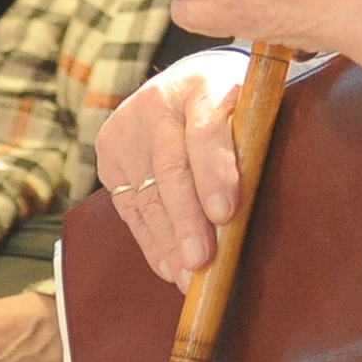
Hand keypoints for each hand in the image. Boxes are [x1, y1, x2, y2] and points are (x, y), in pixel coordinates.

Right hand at [91, 48, 251, 286]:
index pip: (206, 129)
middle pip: (171, 169)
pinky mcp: (109, 153)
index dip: (215, 172)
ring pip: (148, 195)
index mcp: (204, 84)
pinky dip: (152, 242)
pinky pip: (130, 207)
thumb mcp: (252, 112)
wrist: (186, 85)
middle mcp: (158, 103)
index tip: (225, 213)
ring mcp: (127, 128)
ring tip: (188, 277)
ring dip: (169, 242)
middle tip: (201, 261)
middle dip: (187, 221)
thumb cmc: (232, 107)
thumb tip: (246, 215)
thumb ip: (252, 148)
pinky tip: (168, 268)